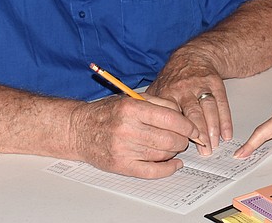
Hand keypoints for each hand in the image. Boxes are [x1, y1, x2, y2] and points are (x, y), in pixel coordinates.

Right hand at [70, 95, 200, 178]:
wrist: (78, 129)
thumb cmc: (106, 112)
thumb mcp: (131, 99)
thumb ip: (158, 103)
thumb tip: (183, 115)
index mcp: (131, 109)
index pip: (170, 119)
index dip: (187, 126)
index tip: (193, 129)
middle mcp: (127, 129)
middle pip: (169, 139)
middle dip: (182, 140)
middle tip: (184, 138)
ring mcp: (123, 149)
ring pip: (162, 155)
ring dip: (174, 152)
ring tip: (173, 146)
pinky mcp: (120, 165)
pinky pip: (151, 172)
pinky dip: (168, 169)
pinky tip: (174, 164)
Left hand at [146, 54, 229, 154]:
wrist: (193, 56)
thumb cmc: (174, 77)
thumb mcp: (158, 88)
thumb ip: (152, 108)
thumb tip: (144, 132)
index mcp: (167, 92)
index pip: (171, 115)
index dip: (176, 132)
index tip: (180, 147)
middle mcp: (184, 88)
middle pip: (192, 112)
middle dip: (198, 132)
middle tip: (203, 150)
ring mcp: (201, 85)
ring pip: (208, 108)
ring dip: (212, 128)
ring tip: (213, 145)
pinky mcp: (215, 83)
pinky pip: (221, 103)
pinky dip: (225, 120)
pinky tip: (226, 134)